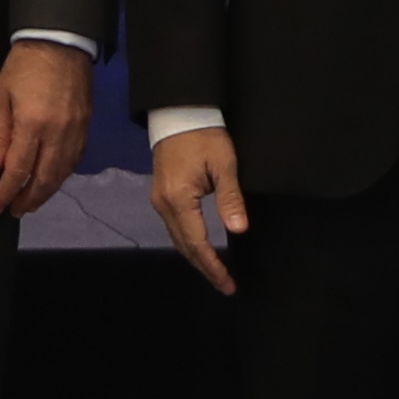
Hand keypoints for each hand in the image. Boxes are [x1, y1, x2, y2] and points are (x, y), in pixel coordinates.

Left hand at [0, 41, 94, 216]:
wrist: (60, 41)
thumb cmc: (24, 65)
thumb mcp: (0, 96)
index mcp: (32, 125)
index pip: (18, 171)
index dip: (6, 193)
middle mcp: (57, 133)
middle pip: (44, 179)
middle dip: (28, 200)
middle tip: (15, 210)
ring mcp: (75, 131)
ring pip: (62, 173)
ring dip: (46, 192)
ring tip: (32, 201)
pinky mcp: (87, 126)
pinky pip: (75, 160)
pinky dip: (62, 175)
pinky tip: (52, 179)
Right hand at [153, 127, 253, 292]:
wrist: (178, 113)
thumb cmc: (205, 136)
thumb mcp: (224, 165)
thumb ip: (230, 199)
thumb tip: (239, 231)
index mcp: (179, 199)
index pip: (198, 242)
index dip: (213, 265)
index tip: (228, 283)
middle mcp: (164, 205)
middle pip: (184, 246)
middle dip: (205, 268)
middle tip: (226, 286)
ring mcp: (159, 200)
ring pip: (178, 239)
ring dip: (197, 258)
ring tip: (216, 272)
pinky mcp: (161, 195)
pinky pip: (175, 228)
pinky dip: (190, 243)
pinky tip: (202, 249)